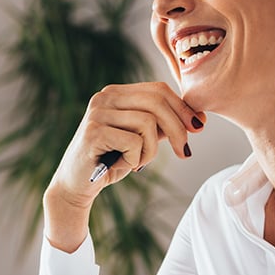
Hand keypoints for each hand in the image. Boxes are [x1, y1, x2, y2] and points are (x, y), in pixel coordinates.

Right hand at [43, 82, 204, 250]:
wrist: (76, 185)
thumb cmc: (110, 161)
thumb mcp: (140, 139)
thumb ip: (161, 125)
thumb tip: (197, 118)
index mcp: (115, 93)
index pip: (158, 89)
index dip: (182, 108)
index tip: (198, 127)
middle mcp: (104, 97)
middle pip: (157, 102)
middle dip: (178, 128)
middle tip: (184, 152)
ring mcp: (97, 113)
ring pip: (148, 123)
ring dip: (151, 150)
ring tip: (138, 162)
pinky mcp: (94, 132)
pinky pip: (134, 142)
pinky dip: (136, 158)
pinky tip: (123, 165)